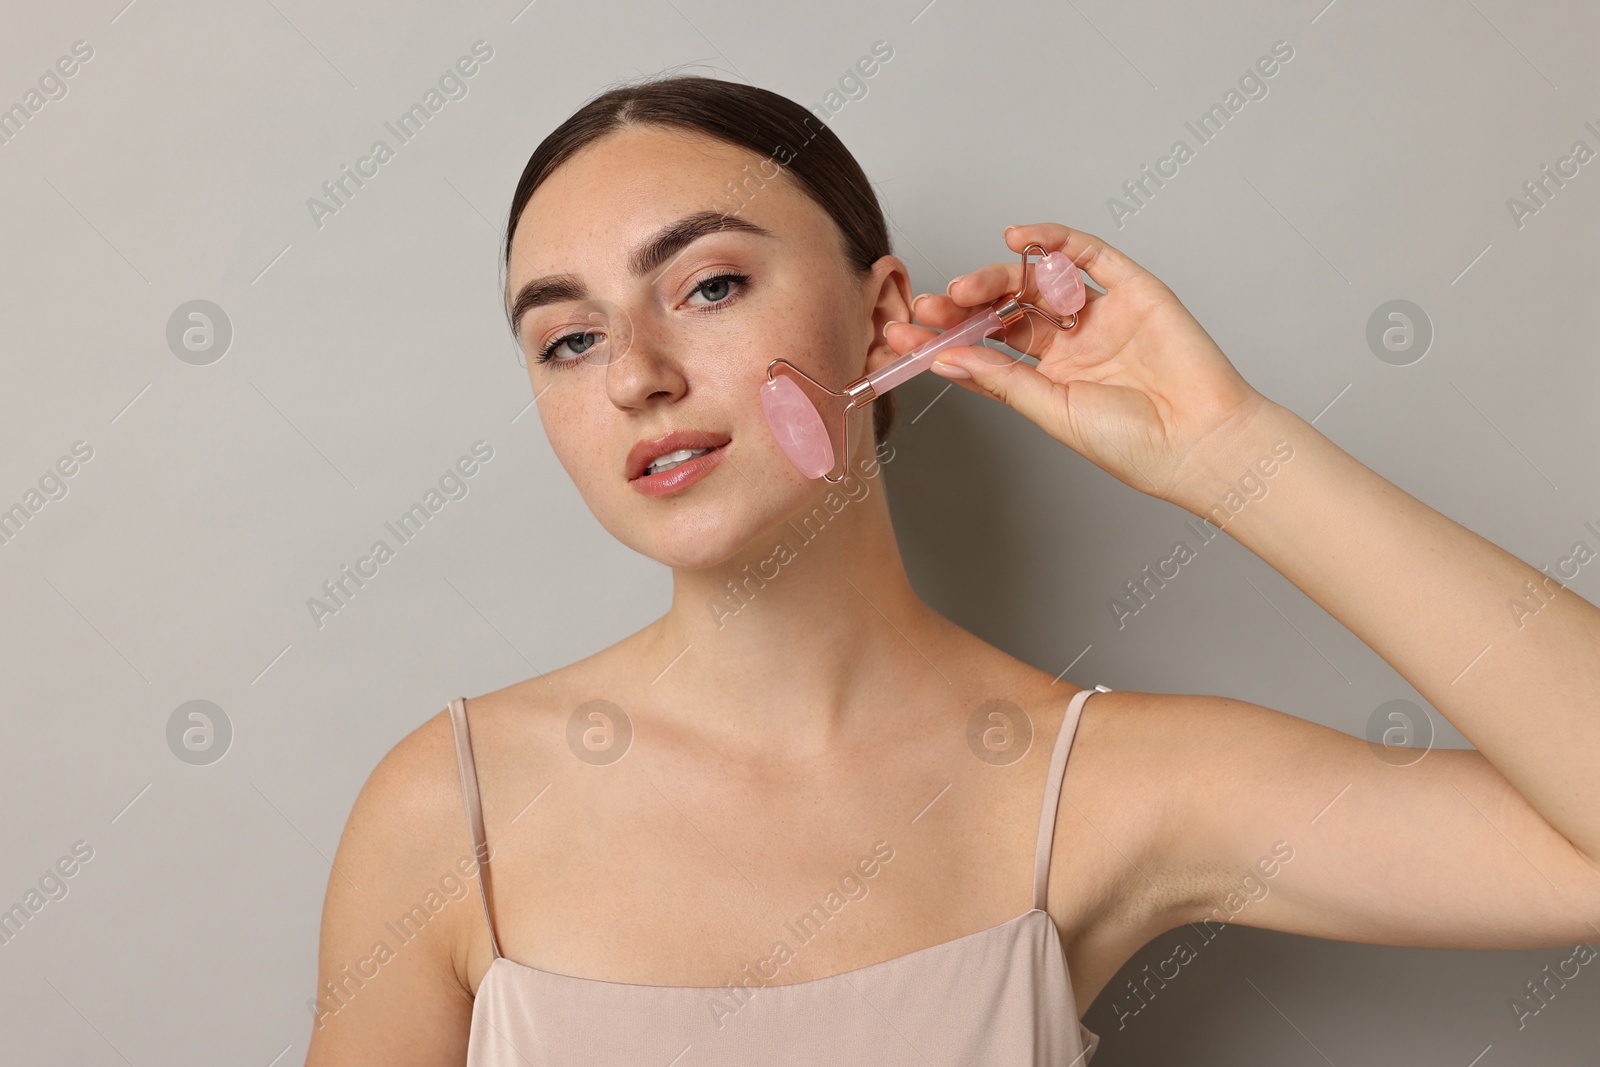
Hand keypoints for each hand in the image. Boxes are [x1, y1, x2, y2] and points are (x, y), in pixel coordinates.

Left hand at [899, 223, 1268, 503]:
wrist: (1199, 442)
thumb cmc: (1133, 444)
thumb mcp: (1052, 411)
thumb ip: (1002, 380)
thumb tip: (946, 357)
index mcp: (1049, 376)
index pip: (986, 347)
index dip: (945, 339)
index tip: (901, 336)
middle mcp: (1072, 341)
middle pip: (1006, 309)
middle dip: (964, 306)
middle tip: (930, 307)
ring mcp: (1102, 313)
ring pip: (1039, 280)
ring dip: (996, 277)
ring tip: (965, 288)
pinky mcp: (1134, 290)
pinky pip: (1089, 255)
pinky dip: (1054, 240)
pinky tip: (1020, 240)